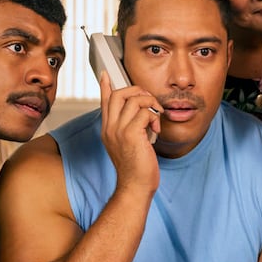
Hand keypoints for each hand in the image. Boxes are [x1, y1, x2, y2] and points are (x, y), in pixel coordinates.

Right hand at [99, 72, 162, 193]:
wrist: (135, 186)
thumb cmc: (135, 168)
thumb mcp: (128, 143)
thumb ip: (129, 127)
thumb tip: (139, 113)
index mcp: (108, 129)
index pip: (104, 101)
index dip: (106, 86)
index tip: (106, 74)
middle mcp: (110, 128)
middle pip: (118, 94)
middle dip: (138, 91)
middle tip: (149, 101)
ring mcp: (119, 131)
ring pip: (134, 100)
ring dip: (151, 105)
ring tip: (156, 118)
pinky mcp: (131, 135)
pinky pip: (145, 113)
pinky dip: (154, 118)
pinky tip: (156, 130)